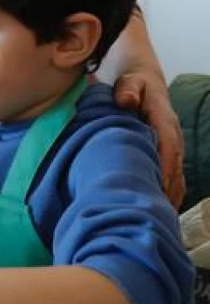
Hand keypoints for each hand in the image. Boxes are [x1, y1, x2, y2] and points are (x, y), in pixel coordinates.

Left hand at [114, 68, 185, 206]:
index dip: (165, 170)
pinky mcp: (168, 156)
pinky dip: (169, 196)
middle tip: (153, 215)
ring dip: (169, 199)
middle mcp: (173, 139)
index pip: (169, 149)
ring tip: (157, 222)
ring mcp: (173, 149)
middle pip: (175, 170)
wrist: (145, 82)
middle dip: (166, 193)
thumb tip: (126, 101)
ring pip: (176, 178)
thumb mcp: (130, 81)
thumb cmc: (134, 83)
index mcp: (165, 123)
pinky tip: (161, 213)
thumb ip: (128, 90)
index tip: (156, 190)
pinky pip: (174, 179)